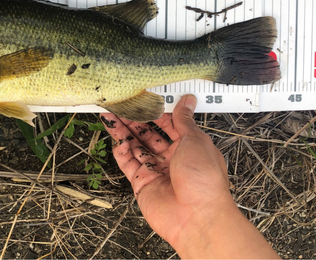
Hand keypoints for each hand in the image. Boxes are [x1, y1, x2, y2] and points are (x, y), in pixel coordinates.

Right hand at [101, 94, 279, 258]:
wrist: (197, 217)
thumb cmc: (204, 180)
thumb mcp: (196, 140)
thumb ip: (184, 120)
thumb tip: (187, 101)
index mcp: (189, 146)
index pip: (169, 124)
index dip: (156, 111)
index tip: (144, 98)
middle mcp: (172, 159)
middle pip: (149, 134)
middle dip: (135, 120)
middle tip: (122, 106)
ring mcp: (156, 171)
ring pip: (135, 147)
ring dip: (124, 132)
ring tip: (112, 116)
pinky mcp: (142, 184)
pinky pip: (128, 164)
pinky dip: (121, 151)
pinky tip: (117, 140)